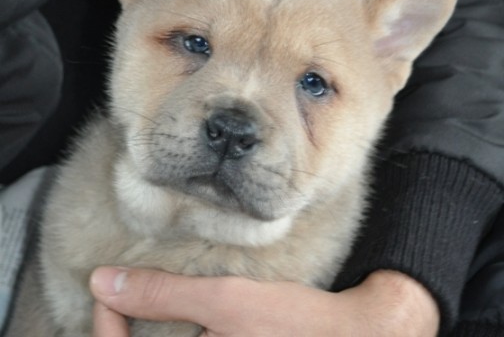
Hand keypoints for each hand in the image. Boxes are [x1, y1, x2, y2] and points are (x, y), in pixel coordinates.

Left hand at [90, 267, 438, 336]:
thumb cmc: (292, 324)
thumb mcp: (225, 302)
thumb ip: (163, 294)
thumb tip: (103, 281)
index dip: (105, 325)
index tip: (107, 290)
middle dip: (121, 327)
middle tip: (120, 293)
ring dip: (146, 328)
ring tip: (146, 298)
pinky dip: (175, 332)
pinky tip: (185, 312)